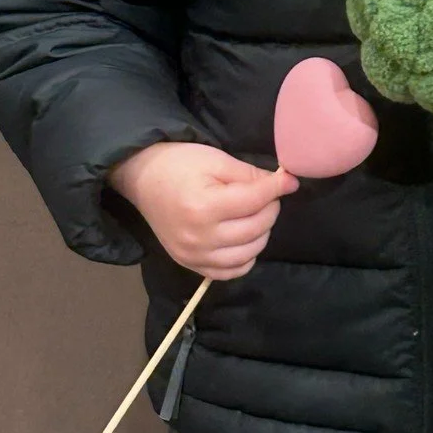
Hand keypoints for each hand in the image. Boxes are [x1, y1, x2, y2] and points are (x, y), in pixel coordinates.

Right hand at [108, 142, 298, 281]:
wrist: (144, 179)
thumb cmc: (180, 164)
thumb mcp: (217, 160)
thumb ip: (251, 175)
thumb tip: (286, 184)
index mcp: (204, 207)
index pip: (256, 200)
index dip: (278, 187)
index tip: (289, 179)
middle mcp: (199, 237)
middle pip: (257, 227)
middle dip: (270, 207)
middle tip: (265, 194)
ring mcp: (194, 256)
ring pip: (250, 252)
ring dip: (261, 232)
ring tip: (254, 214)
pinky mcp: (190, 265)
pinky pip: (231, 272)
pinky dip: (245, 257)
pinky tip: (243, 238)